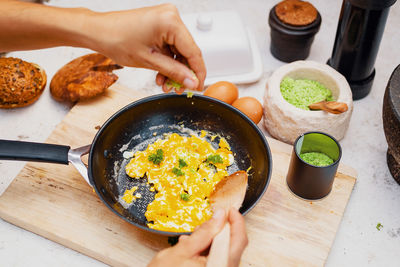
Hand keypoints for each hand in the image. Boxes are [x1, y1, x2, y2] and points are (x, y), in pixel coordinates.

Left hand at [90, 4, 205, 91]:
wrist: (98, 31)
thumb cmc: (115, 39)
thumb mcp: (149, 61)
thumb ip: (174, 72)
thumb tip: (191, 82)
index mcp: (170, 21)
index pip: (194, 51)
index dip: (197, 73)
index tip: (197, 87)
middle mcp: (171, 16)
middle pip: (188, 51)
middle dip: (183, 73)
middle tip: (179, 89)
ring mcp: (166, 19)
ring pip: (179, 51)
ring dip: (174, 69)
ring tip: (166, 84)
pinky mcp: (161, 24)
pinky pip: (171, 46)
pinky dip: (168, 61)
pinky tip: (162, 74)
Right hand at [148, 208, 247, 266]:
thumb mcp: (181, 251)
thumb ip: (204, 233)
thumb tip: (220, 215)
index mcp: (219, 265)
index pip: (238, 240)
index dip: (236, 221)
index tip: (229, 209)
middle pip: (234, 246)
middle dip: (223, 229)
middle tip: (212, 219)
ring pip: (226, 252)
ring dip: (215, 240)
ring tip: (197, 235)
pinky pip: (218, 260)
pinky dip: (209, 250)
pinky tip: (194, 247)